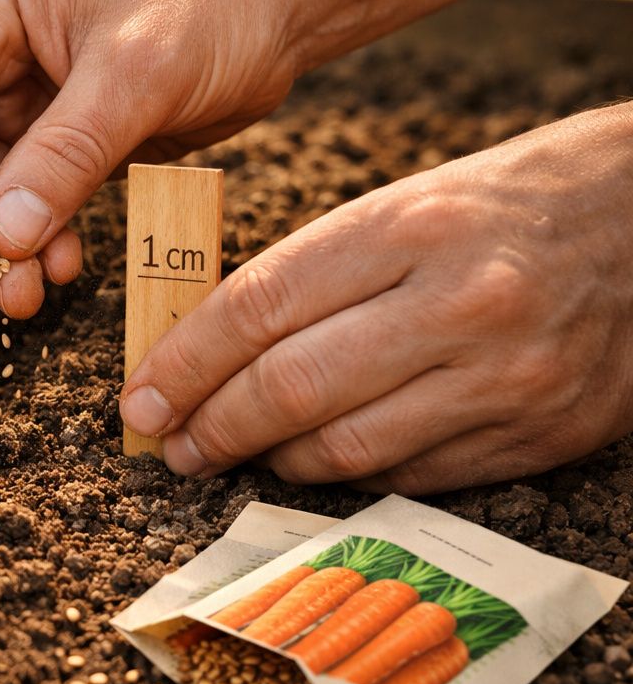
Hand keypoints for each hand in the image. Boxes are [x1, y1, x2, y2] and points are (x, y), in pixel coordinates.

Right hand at [0, 0, 299, 317]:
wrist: (280, 0)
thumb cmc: (213, 2)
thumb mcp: (138, 74)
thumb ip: (66, 156)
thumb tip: (2, 238)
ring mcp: (14, 89)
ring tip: (17, 301)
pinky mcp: (53, 131)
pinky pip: (25, 197)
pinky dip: (37, 237)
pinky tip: (60, 269)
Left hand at [119, 104, 632, 494]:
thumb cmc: (495, 209)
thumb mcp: (399, 207)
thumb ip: (307, 277)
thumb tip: (202, 353)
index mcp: (410, 226)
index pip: (260, 306)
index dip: (185, 363)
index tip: (141, 398)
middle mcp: (462, 303)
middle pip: (293, 387)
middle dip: (213, 425)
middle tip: (170, 444)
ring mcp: (509, 376)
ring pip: (348, 448)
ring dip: (271, 460)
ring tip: (232, 452)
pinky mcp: (543, 434)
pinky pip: (413, 475)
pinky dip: (348, 475)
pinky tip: (315, 461)